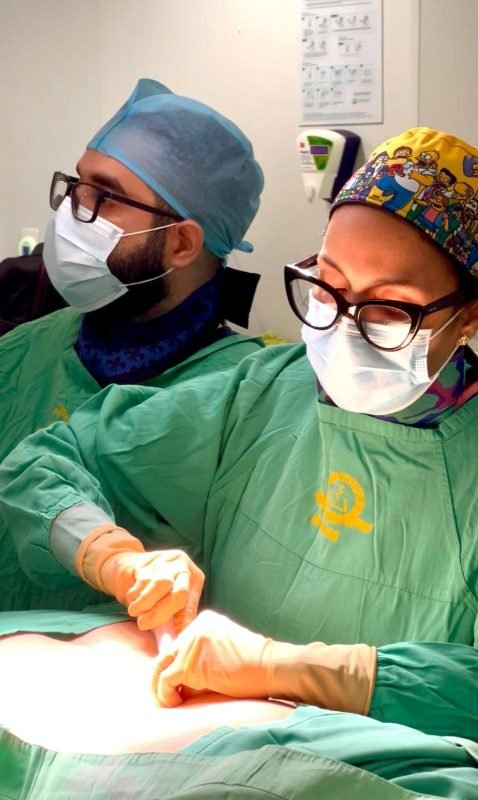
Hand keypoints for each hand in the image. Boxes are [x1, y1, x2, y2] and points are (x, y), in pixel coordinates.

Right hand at [76, 527, 204, 632]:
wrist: (130, 569)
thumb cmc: (155, 593)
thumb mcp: (170, 605)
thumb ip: (176, 621)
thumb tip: (178, 643)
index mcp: (194, 578)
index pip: (190, 601)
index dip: (181, 620)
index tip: (172, 637)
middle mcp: (183, 565)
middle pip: (179, 591)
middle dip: (160, 612)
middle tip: (143, 624)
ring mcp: (166, 560)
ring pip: (160, 584)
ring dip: (144, 603)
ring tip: (134, 612)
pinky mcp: (148, 558)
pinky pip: (143, 579)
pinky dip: (135, 594)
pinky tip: (132, 598)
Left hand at [151, 610, 271, 706]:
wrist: (273, 667)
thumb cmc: (255, 667)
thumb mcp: (224, 652)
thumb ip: (201, 657)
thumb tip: (175, 682)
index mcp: (205, 620)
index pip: (178, 644)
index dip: (174, 667)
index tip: (178, 686)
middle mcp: (195, 627)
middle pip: (165, 654)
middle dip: (161, 678)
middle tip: (168, 697)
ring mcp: (191, 643)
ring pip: (160, 668)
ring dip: (163, 690)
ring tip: (175, 702)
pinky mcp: (190, 663)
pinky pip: (165, 681)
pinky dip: (166, 696)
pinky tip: (177, 704)